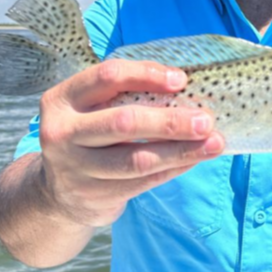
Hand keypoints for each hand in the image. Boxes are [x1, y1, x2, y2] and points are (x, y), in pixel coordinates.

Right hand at [37, 59, 224, 227]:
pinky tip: (195, 159)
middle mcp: (62, 133)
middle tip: (206, 120)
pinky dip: (174, 168)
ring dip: (181, 150)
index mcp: (62, 99)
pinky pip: (144, 181)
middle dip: (171, 120)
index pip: (108, 77)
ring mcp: (76, 169)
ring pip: (138, 159)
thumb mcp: (92, 108)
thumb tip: (185, 87)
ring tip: (213, 143)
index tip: (181, 80)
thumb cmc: (88, 133)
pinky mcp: (94, 196)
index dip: (147, 75)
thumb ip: (125, 94)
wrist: (57, 193)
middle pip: (124, 122)